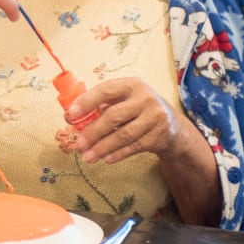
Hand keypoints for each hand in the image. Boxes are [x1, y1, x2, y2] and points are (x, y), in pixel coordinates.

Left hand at [70, 76, 191, 163]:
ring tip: (88, 156)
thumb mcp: (124, 99)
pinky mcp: (158, 135)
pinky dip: (118, 154)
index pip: (106, 90)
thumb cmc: (138, 109)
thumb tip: (71, 117)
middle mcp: (144, 98)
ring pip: (123, 135)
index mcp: (131, 84)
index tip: (71, 114)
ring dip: (103, 147)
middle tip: (79, 144)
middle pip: (114, 116)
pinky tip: (105, 159)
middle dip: (93, 132)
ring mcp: (154, 117)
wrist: (172, 125)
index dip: (87, 101)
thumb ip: (100, 105)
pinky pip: (134, 147)